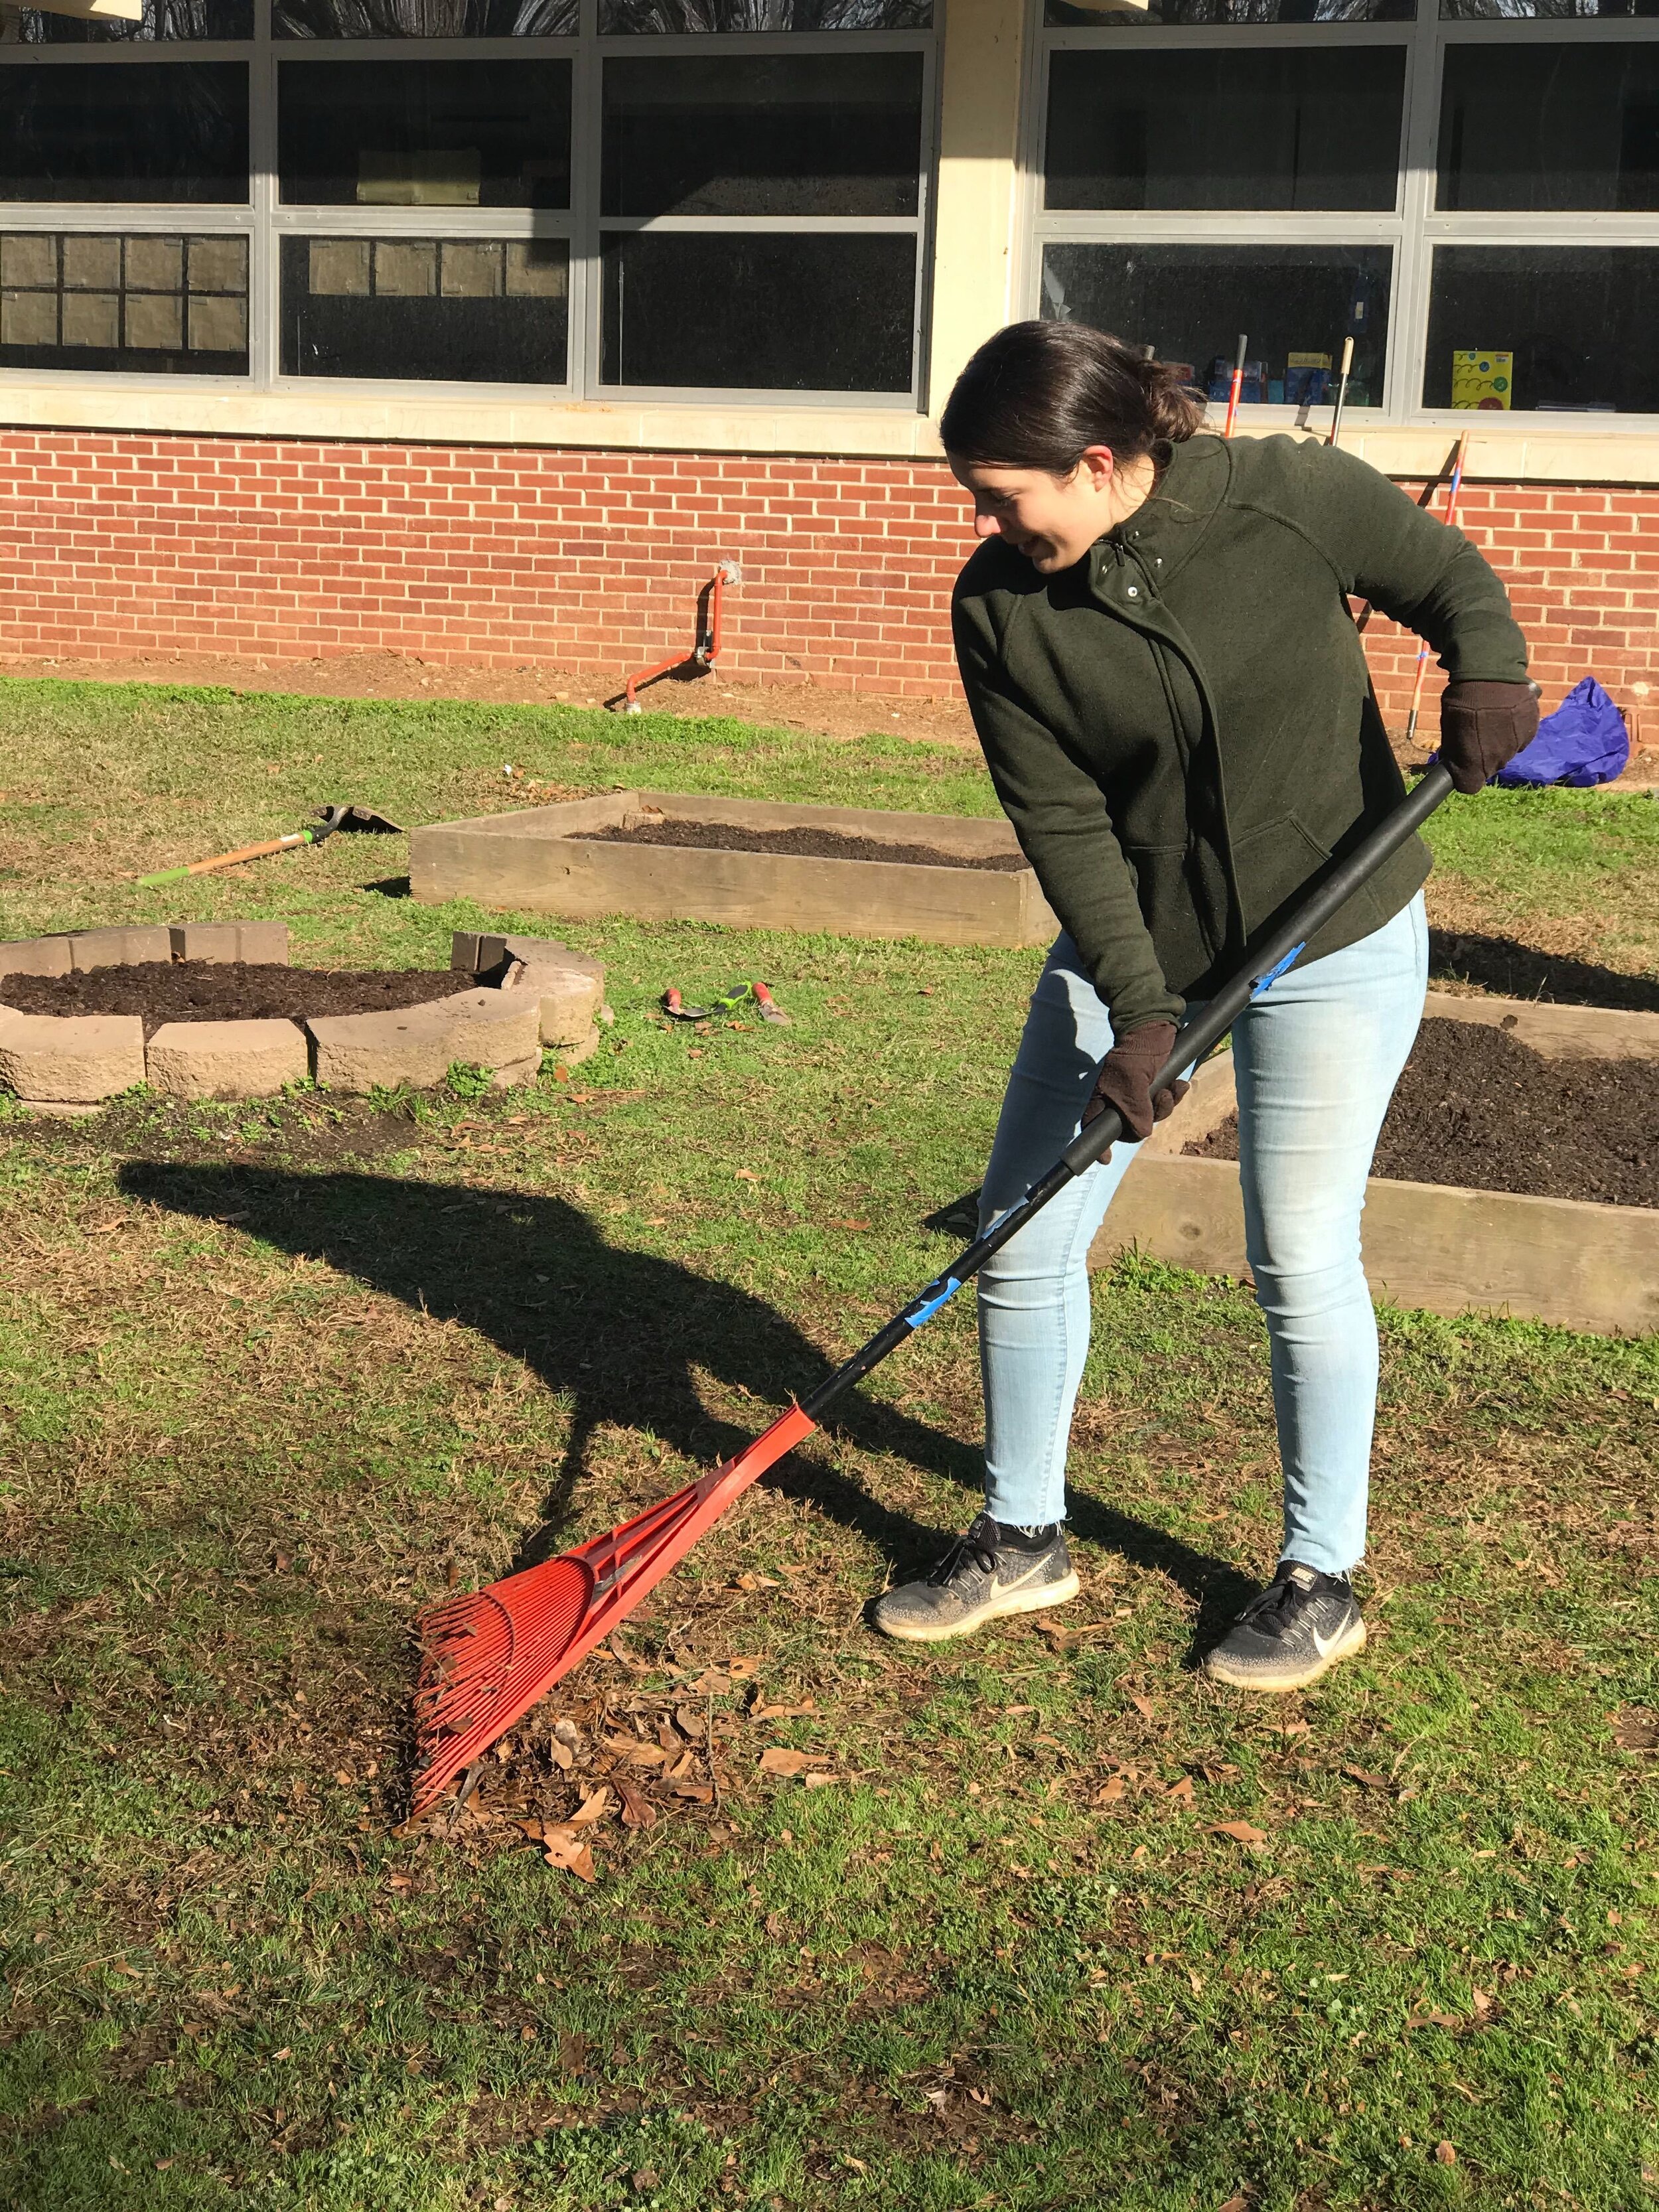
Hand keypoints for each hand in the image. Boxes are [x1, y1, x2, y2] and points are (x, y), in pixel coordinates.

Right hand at [1083, 1019, 1188, 1142]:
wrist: (1154, 1025)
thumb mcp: (1132, 1082)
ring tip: (1171, 1088)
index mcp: (1104, 1098)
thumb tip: (1142, 1133)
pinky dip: (1174, 1095)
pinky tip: (1179, 1084)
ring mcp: (1138, 1092)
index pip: (1094, 1127)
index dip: (1099, 1144)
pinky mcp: (1155, 1085)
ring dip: (1166, 1105)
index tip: (1106, 1158)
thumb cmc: (1136, 1052)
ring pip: (1152, 1115)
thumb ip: (1135, 1109)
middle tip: (1158, 1101)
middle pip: (1132, 1125)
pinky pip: (1165, 1101)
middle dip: (1150, 1118)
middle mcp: (1119, 1098)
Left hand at [1438, 679, 1539, 793]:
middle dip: (1481, 757)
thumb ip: (1453, 748)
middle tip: (1475, 734)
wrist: (1491, 673)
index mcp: (1474, 764)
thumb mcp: (1449, 725)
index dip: (1463, 776)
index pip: (1469, 786)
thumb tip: (1453, 758)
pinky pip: (1521, 738)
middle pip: (1489, 769)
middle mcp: (1498, 760)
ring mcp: (1518, 745)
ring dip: (1499, 743)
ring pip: (1506, 753)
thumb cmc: (1463, 700)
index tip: (1460, 764)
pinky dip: (1514, 730)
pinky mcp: (1532, 730)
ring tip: (1492, 720)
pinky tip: (1507, 715)